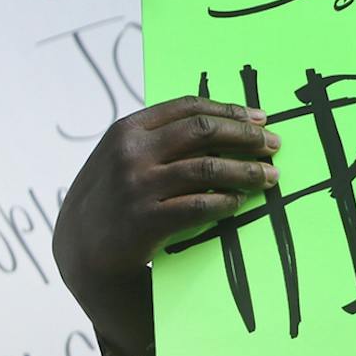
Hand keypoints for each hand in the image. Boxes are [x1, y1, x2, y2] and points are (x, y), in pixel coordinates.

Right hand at [52, 97, 279, 355]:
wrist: (82, 248)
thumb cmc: (113, 196)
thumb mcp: (125, 155)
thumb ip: (162, 137)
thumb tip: (226, 123)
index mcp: (128, 129)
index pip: (189, 108)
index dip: (230, 110)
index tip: (261, 118)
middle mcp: (131, 152)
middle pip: (204, 131)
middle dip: (246, 136)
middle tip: (274, 145)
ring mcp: (136, 186)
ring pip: (208, 168)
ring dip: (246, 171)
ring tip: (270, 176)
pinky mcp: (145, 220)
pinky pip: (200, 205)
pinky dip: (227, 201)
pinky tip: (240, 201)